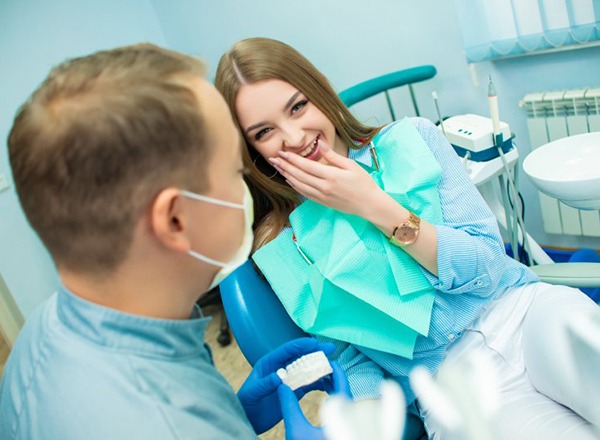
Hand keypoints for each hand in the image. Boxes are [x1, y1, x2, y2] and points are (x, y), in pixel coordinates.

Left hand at [237, 338, 334, 433]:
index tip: (314, 343)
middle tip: (330, 348)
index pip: (287, 350)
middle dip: (316, 352)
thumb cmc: (245, 403)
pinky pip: (308, 384)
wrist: (248, 419)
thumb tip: (278, 377)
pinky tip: (328, 383)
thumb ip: (264, 384)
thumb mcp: (252, 392)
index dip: (301, 345)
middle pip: (300, 357)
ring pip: (307, 369)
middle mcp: (281, 368)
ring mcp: (289, 379)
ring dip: (320, 367)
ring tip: (334, 366)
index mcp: (269, 363)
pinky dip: (319, 382)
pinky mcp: (294, 391)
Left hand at [268, 143, 384, 217]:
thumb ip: (333, 156)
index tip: (282, 152)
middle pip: (299, 175)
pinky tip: (290, 180)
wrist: (369, 204)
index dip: (292, 158)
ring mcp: (322, 196)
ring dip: (287, 175)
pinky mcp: (322, 202)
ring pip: (299, 185)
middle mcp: (323, 187)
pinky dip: (295, 186)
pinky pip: (304, 193)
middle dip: (284, 166)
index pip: (306, 165)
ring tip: (278, 168)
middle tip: (273, 159)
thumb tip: (320, 144)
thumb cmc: (363, 183)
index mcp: (331, 176)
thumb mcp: (350, 165)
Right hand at [277, 361, 350, 439]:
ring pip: (343, 400)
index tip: (328, 360)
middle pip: (344, 390)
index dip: (336, 370)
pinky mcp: (343, 431)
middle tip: (321, 367)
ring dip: (333, 387)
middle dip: (333, 377)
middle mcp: (348, 418)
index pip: (343, 385)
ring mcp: (347, 425)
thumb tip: (282, 386)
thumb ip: (289, 407)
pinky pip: (342, 409)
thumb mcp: (296, 431)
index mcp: (340, 414)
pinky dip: (334, 398)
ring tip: (321, 379)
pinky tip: (325, 399)